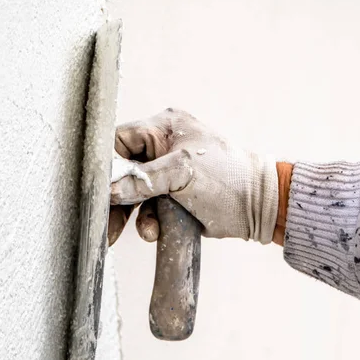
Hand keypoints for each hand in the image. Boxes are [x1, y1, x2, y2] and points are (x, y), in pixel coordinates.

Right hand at [108, 108, 281, 245]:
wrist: (259, 208)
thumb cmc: (228, 178)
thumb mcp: (183, 173)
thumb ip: (143, 180)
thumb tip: (109, 190)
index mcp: (164, 128)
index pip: (120, 139)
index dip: (109, 164)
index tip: (100, 188)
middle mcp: (161, 148)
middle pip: (123, 170)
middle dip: (117, 198)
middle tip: (106, 221)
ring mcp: (166, 174)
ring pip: (133, 194)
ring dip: (133, 214)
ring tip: (146, 230)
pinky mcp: (171, 197)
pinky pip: (147, 209)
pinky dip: (148, 222)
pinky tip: (156, 231)